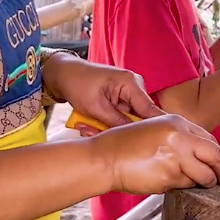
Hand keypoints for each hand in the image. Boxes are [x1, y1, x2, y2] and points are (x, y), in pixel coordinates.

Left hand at [43, 54, 161, 132]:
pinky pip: (120, 118)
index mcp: (131, 83)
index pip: (151, 110)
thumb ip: (117, 123)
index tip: (153, 145)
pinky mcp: (122, 99)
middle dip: (120, 130)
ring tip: (88, 127)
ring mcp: (129, 93)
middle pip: (139, 118)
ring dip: (109, 128)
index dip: (154, 129)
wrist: (65, 74)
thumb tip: (135, 137)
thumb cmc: (77, 83)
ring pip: (128, 121)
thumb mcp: (96, 107)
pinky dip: (107, 124)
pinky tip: (90, 124)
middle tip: (96, 133)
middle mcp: (134, 87)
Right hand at [88, 115, 219, 194]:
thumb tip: (200, 154)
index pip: (210, 140)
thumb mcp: (154, 129)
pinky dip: (181, 187)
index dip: (218, 155)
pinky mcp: (169, 177)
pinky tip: (167, 180)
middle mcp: (180, 137)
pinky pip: (184, 186)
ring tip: (194, 184)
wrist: (104, 159)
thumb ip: (179, 138)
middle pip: (216, 157)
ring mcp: (176, 158)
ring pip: (202, 176)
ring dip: (201, 183)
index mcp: (177, 122)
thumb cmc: (123, 145)